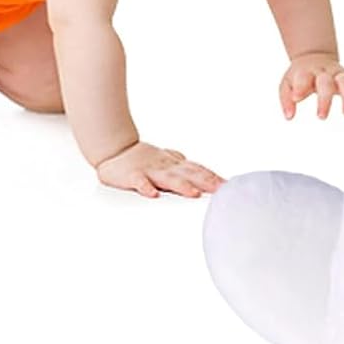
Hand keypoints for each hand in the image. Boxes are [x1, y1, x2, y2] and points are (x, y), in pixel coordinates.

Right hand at [95, 141, 223, 198]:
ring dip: (181, 186)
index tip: (229, 186)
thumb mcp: (167, 159)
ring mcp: (150, 170)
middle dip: (206, 182)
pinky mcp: (132, 175)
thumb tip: (202, 169)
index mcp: (175, 165)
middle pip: (189, 174)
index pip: (198, 170)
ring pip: (168, 178)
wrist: (114, 148)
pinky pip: (139, 182)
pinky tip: (153, 195)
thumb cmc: (142, 157)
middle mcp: (166, 167)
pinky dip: (145, 187)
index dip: (214, 177)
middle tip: (221, 190)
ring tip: (194, 194)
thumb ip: (184, 165)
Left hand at [279, 52, 343, 118]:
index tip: (296, 98)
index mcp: (307, 72)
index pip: (304, 78)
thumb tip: (289, 116)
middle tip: (321, 116)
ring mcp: (339, 75)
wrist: (314, 56)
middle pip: (326, 83)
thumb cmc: (300, 75)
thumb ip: (286, 99)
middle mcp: (325, 73)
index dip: (300, 87)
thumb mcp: (286, 84)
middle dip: (324, 100)